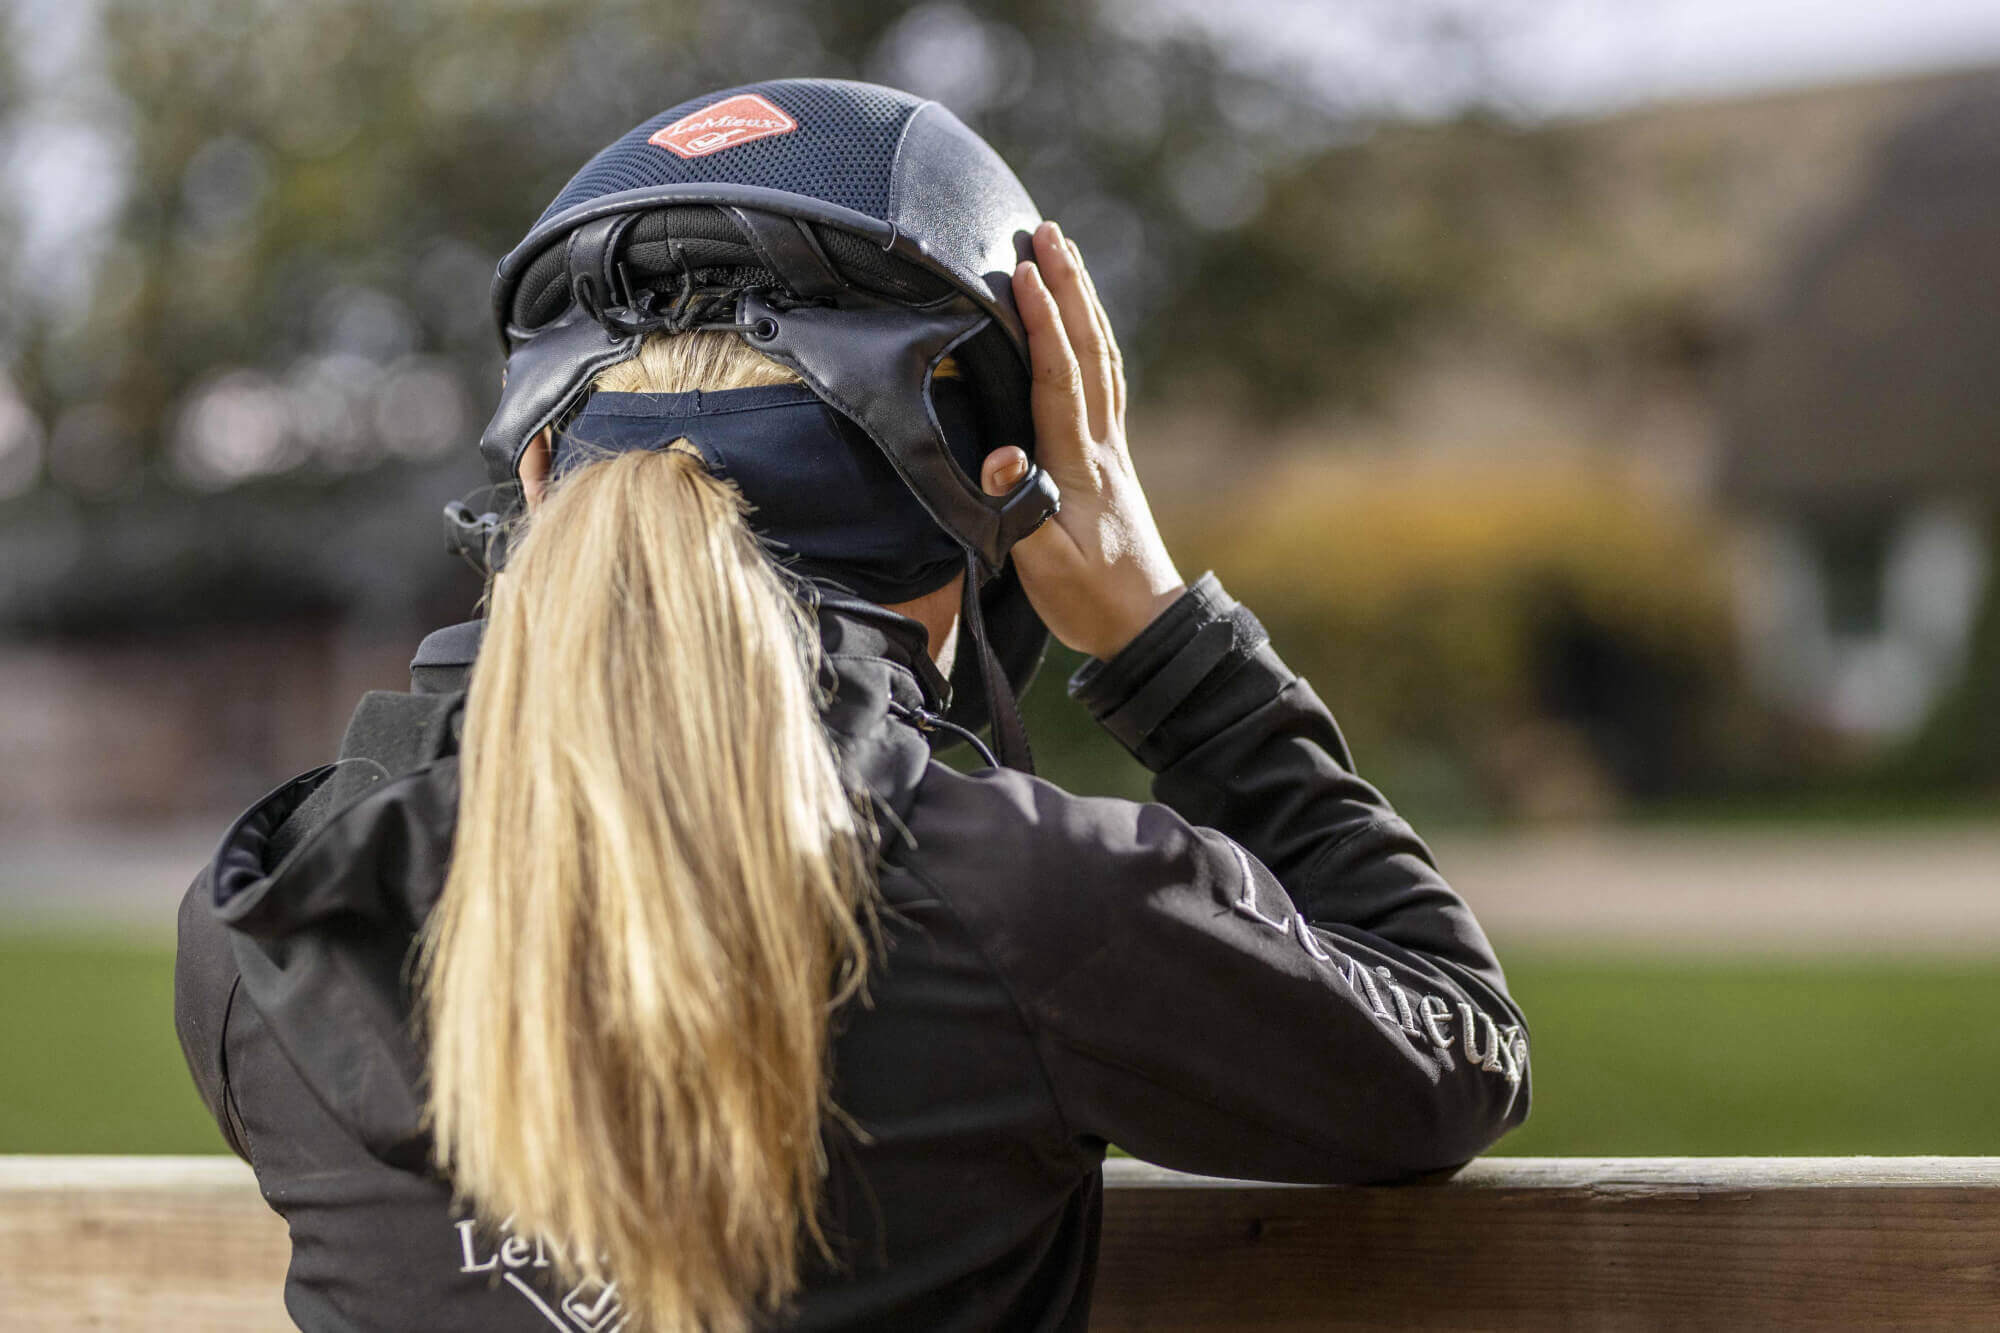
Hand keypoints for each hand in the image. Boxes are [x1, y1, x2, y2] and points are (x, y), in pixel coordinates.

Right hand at [984, 221, 1185, 660]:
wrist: (1145, 625)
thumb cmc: (1087, 599)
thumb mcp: (1041, 564)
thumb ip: (1016, 508)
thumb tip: (1002, 454)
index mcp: (1078, 462)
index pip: (1058, 376)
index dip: (1041, 321)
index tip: (1020, 270)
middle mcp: (1101, 443)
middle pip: (1089, 349)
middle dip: (1068, 287)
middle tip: (1046, 233)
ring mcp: (1112, 448)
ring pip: (1103, 358)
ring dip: (1083, 303)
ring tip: (1063, 257)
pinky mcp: (1113, 460)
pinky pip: (1105, 381)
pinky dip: (1093, 339)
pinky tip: (1084, 325)